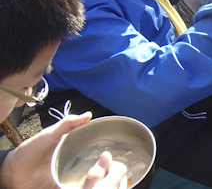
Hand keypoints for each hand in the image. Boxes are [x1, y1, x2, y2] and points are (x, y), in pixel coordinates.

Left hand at [0, 112, 124, 188]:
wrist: (12, 173)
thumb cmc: (30, 151)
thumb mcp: (49, 135)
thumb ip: (67, 124)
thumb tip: (88, 114)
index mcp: (74, 149)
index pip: (95, 149)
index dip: (105, 150)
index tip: (116, 149)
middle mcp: (75, 163)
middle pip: (96, 166)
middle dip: (105, 168)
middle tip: (114, 167)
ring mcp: (69, 177)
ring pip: (89, 179)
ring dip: (95, 179)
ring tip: (105, 178)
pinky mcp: (62, 187)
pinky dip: (84, 188)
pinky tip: (89, 186)